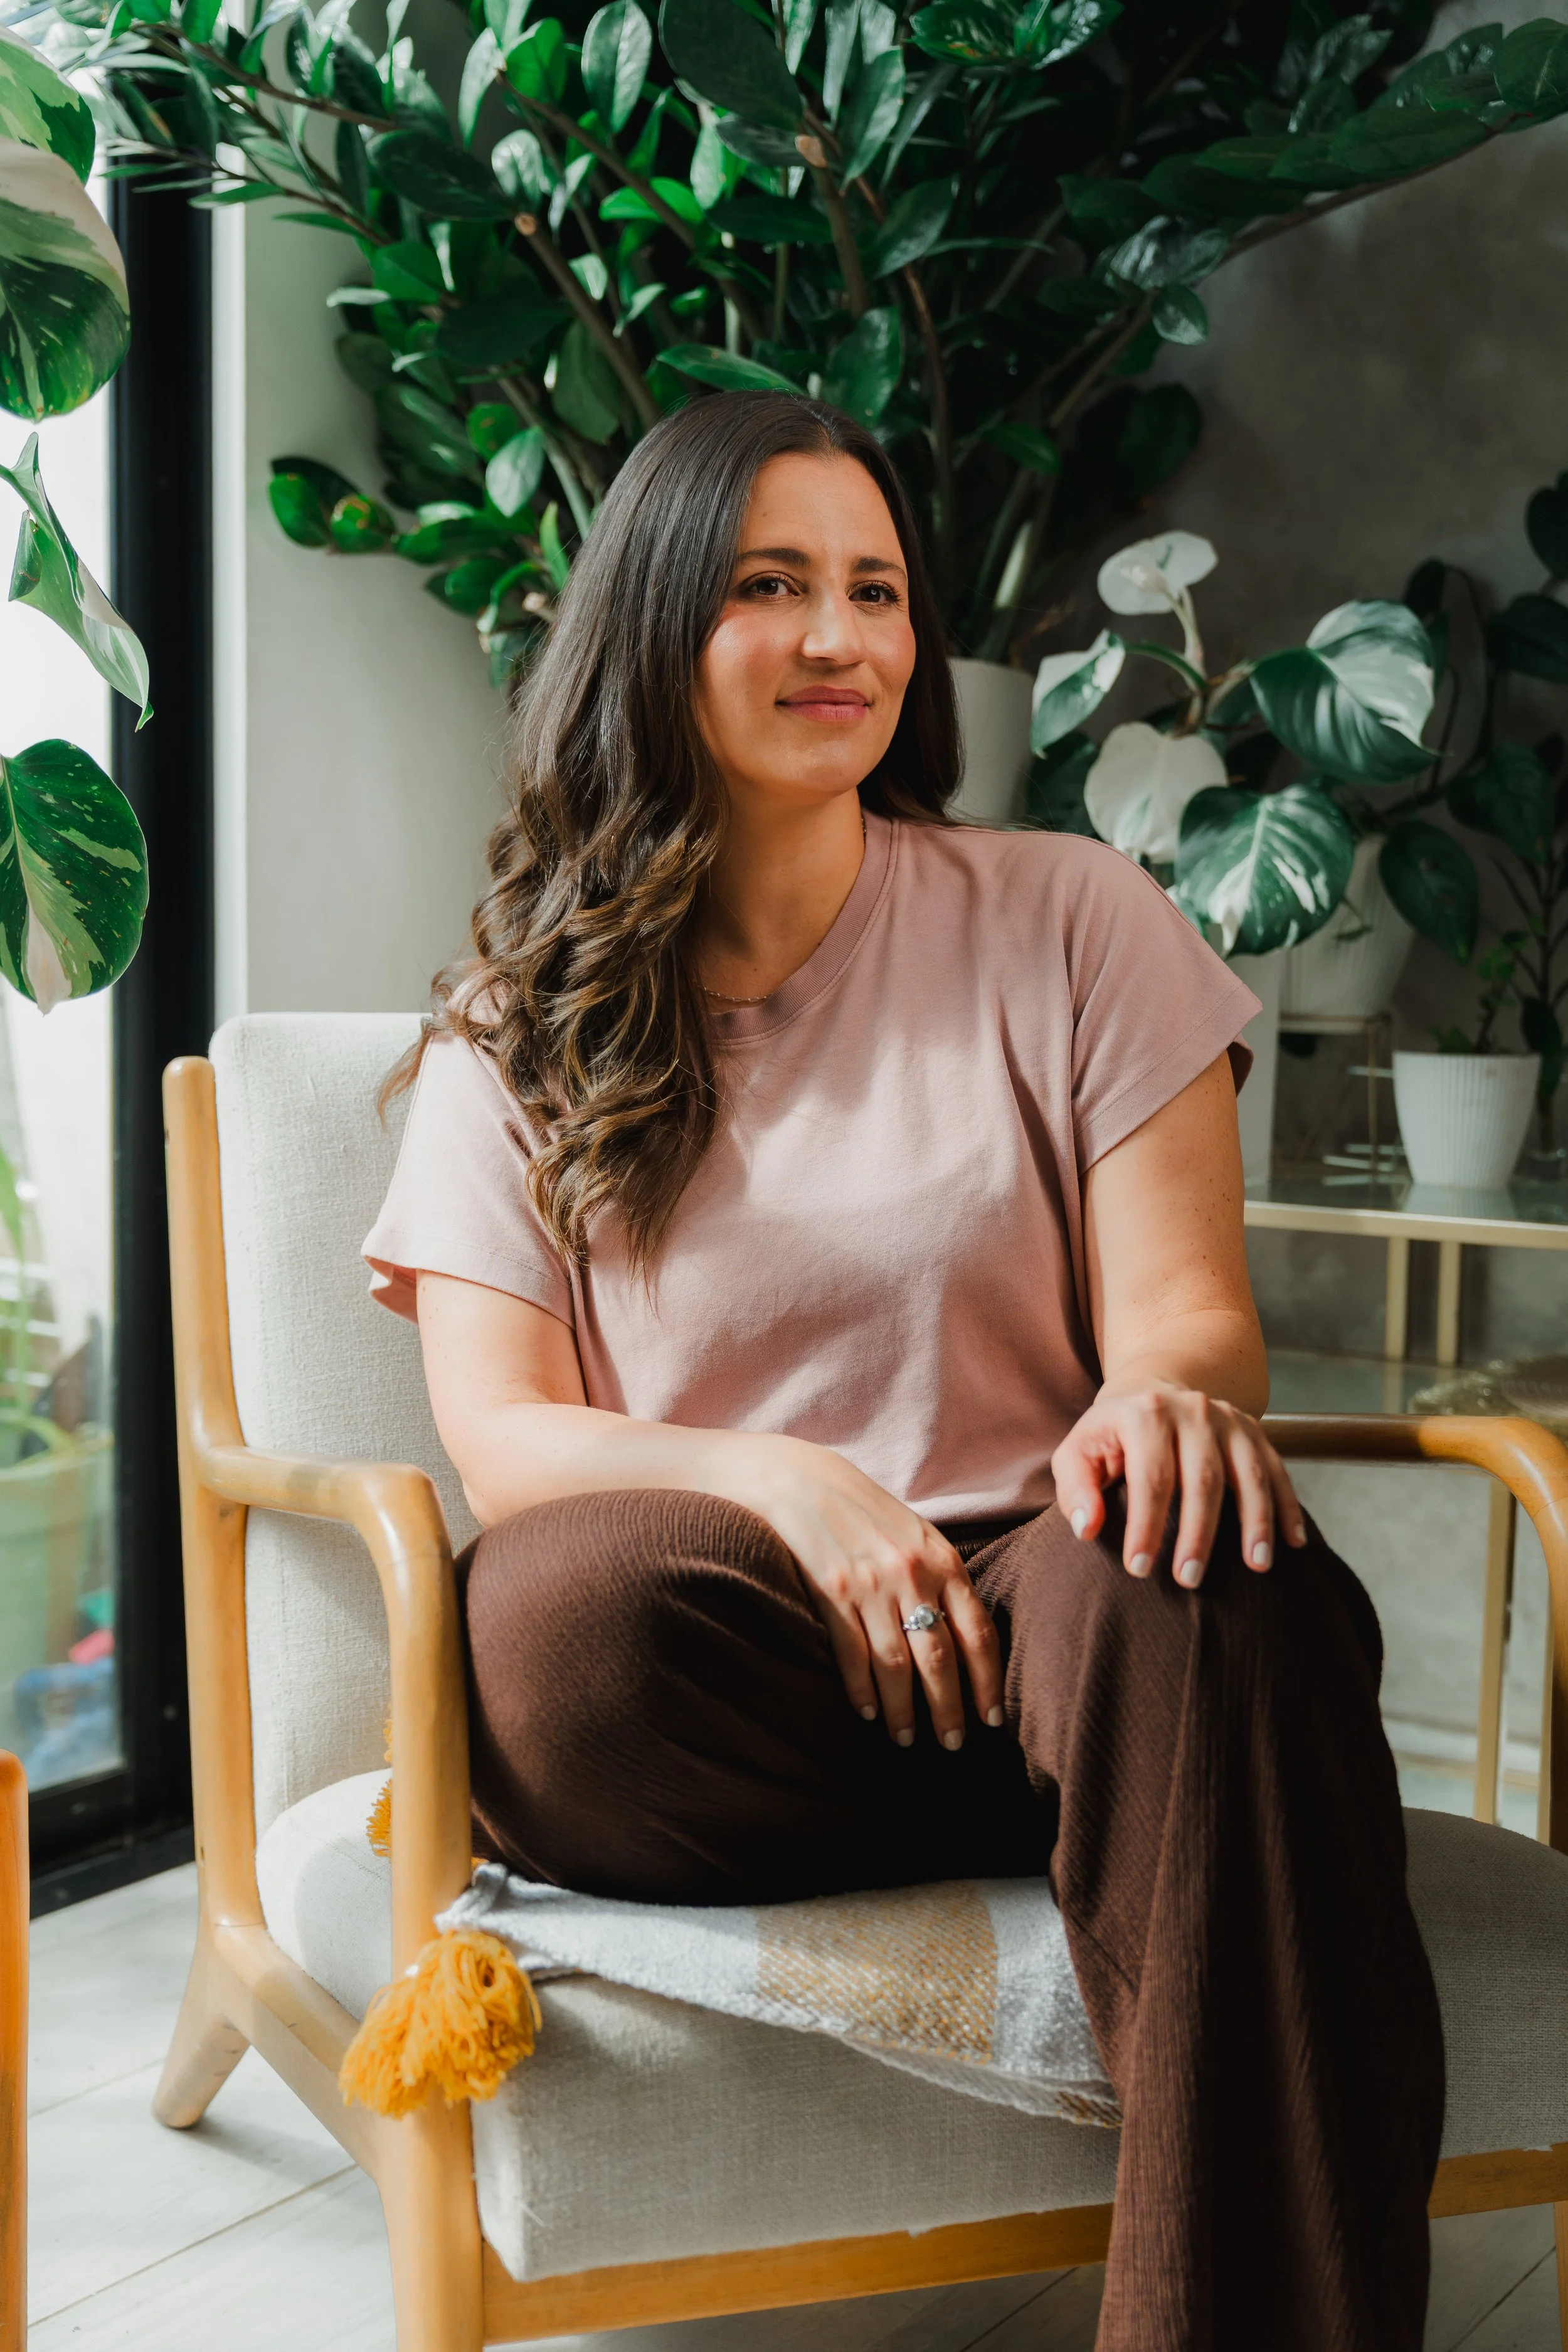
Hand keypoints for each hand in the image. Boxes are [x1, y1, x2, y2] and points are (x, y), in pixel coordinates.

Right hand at [716, 1433, 1003, 1747]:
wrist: (805, 1483)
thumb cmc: (869, 1514)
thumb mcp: (920, 1537)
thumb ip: (945, 1581)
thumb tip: (968, 1640)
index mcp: (943, 1561)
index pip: (977, 1633)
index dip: (987, 1683)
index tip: (992, 1720)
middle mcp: (912, 1575)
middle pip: (939, 1658)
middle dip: (948, 1709)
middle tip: (953, 1744)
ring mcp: (870, 1586)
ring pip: (895, 1665)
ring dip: (903, 1711)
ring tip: (907, 1740)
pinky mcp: (831, 1594)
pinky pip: (852, 1655)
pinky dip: (861, 1691)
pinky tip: (868, 1713)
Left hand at [1050, 1379, 1305, 1588]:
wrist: (1152, 1392)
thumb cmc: (1110, 1437)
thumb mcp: (1078, 1453)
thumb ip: (1076, 1489)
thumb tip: (1087, 1529)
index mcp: (1145, 1414)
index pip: (1150, 1477)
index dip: (1146, 1525)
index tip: (1140, 1568)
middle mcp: (1193, 1411)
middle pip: (1203, 1478)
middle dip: (1199, 1533)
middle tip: (1189, 1579)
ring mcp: (1229, 1419)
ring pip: (1249, 1474)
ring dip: (1256, 1522)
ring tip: (1257, 1567)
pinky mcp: (1254, 1430)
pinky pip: (1277, 1470)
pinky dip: (1287, 1506)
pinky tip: (1294, 1543)